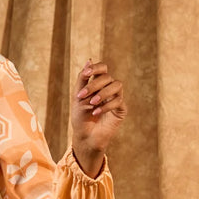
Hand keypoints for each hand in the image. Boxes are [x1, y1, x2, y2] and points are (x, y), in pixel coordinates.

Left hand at [70, 60, 126, 175]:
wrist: (85, 138)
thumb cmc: (80, 118)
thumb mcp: (78, 97)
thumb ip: (82, 80)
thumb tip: (89, 60)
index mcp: (98, 84)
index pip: (102, 68)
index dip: (96, 68)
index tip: (87, 74)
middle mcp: (108, 89)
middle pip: (107, 77)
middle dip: (94, 84)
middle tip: (82, 96)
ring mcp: (116, 98)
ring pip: (117, 85)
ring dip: (103, 93)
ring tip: (92, 103)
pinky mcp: (121, 110)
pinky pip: (118, 101)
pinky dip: (106, 106)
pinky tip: (96, 112)